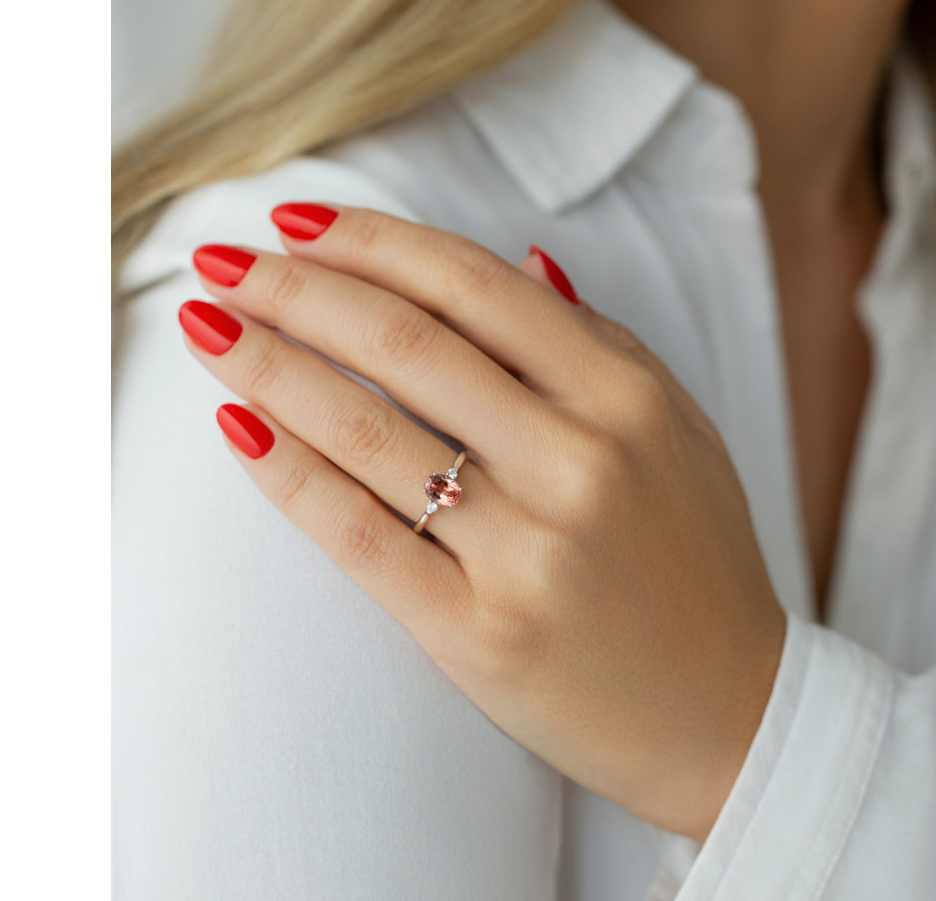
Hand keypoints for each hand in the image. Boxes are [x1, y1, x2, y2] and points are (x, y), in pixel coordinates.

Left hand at [177, 203, 786, 839]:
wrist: (729, 719)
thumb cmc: (697, 566)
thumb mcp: (679, 433)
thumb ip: (602, 342)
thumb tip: (521, 258)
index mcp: (625, 399)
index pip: (472, 287)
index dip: (370, 240)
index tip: (293, 218)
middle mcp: (578, 462)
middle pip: (405, 345)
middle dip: (294, 289)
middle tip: (220, 260)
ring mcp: (526, 551)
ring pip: (367, 433)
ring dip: (268, 368)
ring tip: (206, 330)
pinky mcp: (476, 631)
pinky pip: (358, 537)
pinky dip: (289, 474)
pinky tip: (238, 429)